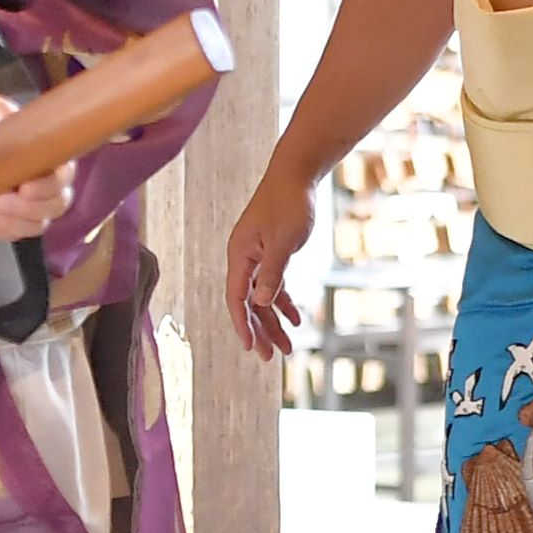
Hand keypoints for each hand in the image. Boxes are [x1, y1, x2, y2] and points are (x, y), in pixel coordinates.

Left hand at [0, 92, 75, 243]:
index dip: (47, 187)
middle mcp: (53, 186)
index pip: (63, 177)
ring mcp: (38, 206)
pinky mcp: (20, 220)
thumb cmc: (2, 125)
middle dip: (26, 208)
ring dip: (10, 222)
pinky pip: (17, 232)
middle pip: (55, 205)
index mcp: (54, 159)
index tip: (24, 187)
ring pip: (37, 223)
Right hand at [225, 167, 316, 359]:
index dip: (243, 325)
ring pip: (262, 297)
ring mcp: (257, 256)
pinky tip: (295, 319)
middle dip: (261, 331)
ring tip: (288, 346)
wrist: (297, 174)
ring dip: (274, 321)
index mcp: (240, 255)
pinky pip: (273, 285)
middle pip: (248, 303)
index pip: (236, 298)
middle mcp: (244, 259)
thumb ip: (271, 272)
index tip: (252, 347)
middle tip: (273, 357)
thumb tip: (259, 303)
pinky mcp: (271, 253)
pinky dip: (283, 302)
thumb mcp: (282, 240)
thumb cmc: (289, 204)